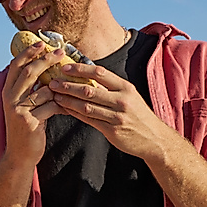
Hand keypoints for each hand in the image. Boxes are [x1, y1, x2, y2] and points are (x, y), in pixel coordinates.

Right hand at [1, 43, 67, 162]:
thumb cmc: (28, 127)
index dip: (28, 52)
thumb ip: (31, 89)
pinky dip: (63, 107)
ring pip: (44, 91)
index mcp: (8, 91)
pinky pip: (51, 107)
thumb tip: (46, 69)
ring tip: (71, 91)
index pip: (16, 65)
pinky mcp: (29, 121)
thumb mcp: (24, 105)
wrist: (20, 154)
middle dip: (46, 60)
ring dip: (60, 90)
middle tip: (61, 53)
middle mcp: (10, 98)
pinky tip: (69, 110)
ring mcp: (18, 110)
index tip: (41, 43)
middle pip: (29, 72)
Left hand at [49, 62, 173, 160]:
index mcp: (125, 87)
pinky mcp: (112, 131)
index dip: (81, 68)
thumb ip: (111, 87)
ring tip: (54, 95)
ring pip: (86, 106)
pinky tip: (64, 109)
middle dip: (68, 85)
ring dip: (68, 100)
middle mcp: (121, 100)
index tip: (65, 67)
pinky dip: (75, 113)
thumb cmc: (138, 116)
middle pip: (90, 89)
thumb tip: (88, 74)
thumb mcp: (129, 96)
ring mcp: (116, 116)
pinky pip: (89, 120)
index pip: (100, 72)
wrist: (154, 139)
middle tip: (52, 82)